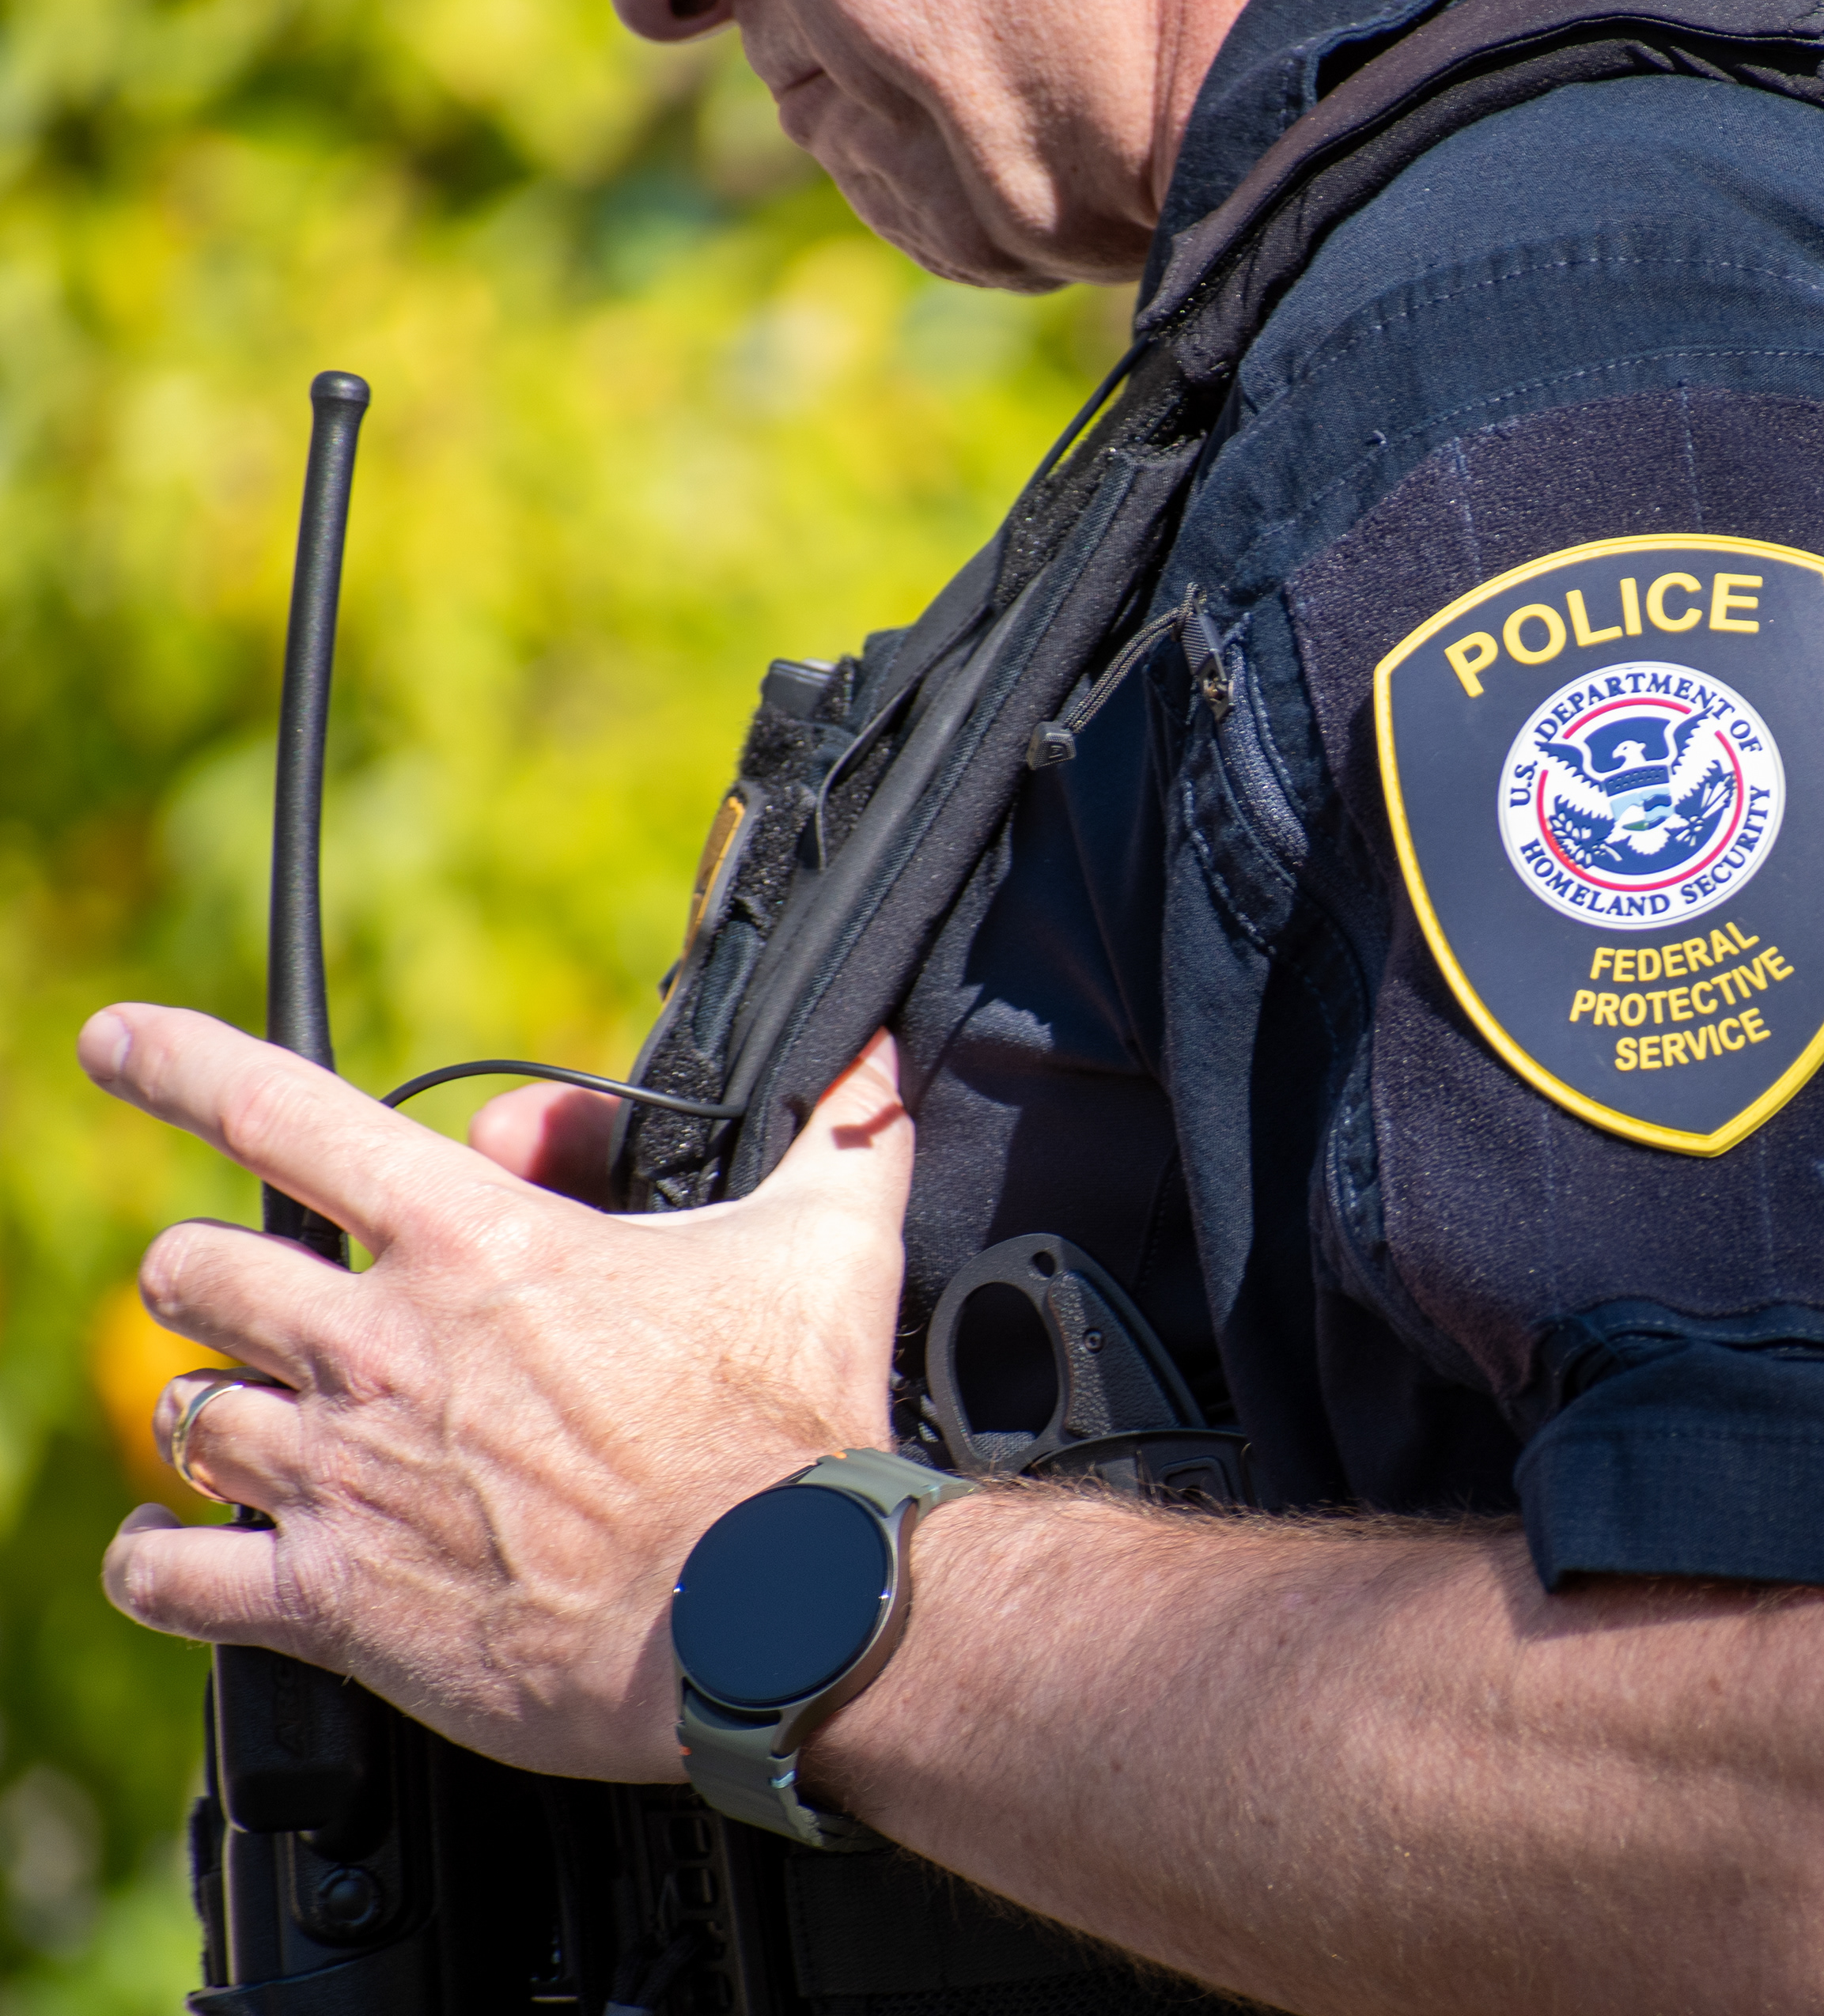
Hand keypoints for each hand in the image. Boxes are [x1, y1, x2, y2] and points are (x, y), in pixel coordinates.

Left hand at [92, 1005, 909, 1782]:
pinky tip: (167, 1557)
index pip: (280, 1111)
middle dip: (211, 1270)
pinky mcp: (337, 1599)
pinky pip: (177, 1579)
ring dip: (210, 1409)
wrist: (779, 1607)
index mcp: (476, 1243)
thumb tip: (880, 1059)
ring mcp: (346, 1474)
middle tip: (241, 1289)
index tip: (116, 1043)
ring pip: (185, 1410)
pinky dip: (157, 1565)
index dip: (176, 1062)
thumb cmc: (794, 1427)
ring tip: (236, 1422)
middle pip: (203, 1267)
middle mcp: (382, 1346)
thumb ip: (841, 1136)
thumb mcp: (829, 1246)